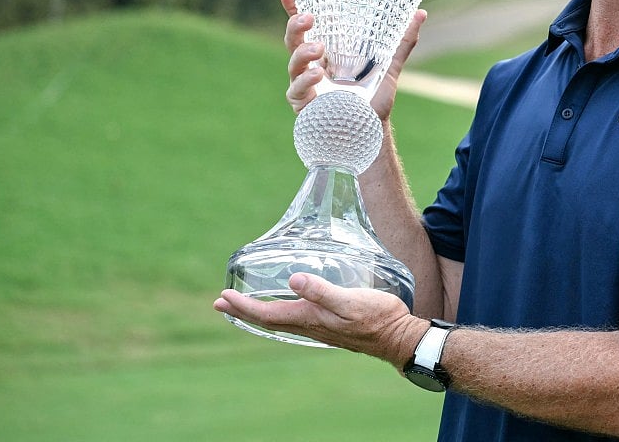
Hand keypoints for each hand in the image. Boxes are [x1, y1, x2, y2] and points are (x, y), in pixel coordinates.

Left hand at [214, 272, 425, 364]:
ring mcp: (319, 328)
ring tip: (242, 305)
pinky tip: (284, 308)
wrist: (398, 337)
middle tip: (220, 303)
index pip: (267, 313)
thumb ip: (322, 291)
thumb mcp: (349, 300)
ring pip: (279, 321)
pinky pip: (294, 321)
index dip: (243, 306)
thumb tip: (293, 280)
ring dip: (257, 312)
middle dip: (242, 310)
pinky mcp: (330, 325)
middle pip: (268, 319)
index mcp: (310, 318)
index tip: (223, 297)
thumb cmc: (377, 318)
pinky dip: (278, 313)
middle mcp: (310, 326)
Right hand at [280, 0, 426, 117]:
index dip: (294, 8)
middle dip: (295, 25)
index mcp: (327, 53)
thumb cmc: (373, 101)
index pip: (306, 26)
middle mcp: (311, 66)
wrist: (370, 133)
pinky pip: (297, 90)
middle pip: (292, 39)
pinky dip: (305, 81)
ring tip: (318, 48)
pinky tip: (316, 75)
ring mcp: (305, 85)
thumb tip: (421, 13)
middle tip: (309, 17)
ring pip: (292, 63)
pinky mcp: (303, 106)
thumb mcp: (389, 67)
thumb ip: (402, 42)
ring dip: (302, 52)